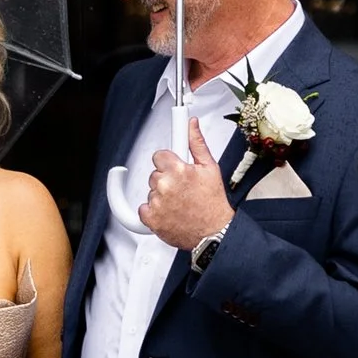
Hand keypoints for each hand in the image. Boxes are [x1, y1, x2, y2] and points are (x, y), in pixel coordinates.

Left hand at [141, 124, 232, 251]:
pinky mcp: (151, 219)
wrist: (213, 232)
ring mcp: (157, 203)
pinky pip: (144, 208)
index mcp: (178, 170)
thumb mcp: (210, 168)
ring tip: (179, 203)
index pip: (159, 156)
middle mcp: (165, 185)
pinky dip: (154, 211)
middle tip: (183, 189)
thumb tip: (191, 124)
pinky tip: (169, 212)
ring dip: (161, 195)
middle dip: (167, 179)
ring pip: (151, 191)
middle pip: (155, 174)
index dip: (168, 162)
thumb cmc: (213, 203)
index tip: (173, 167)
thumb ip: (197, 143)